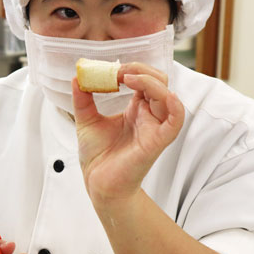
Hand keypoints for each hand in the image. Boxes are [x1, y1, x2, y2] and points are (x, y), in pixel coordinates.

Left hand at [72, 62, 184, 205]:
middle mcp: (149, 116)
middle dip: (139, 69)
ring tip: (126, 77)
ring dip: (149, 80)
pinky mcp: (157, 141)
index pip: (144, 79)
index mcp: (136, 109)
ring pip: (167, 95)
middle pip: (158, 81)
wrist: (98, 184)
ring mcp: (154, 128)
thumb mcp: (86, 120)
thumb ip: (83, 98)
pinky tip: (163, 94)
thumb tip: (78, 76)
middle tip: (117, 71)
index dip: (129, 69)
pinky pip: (176, 120)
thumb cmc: (98, 157)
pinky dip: (174, 105)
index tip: (108, 70)